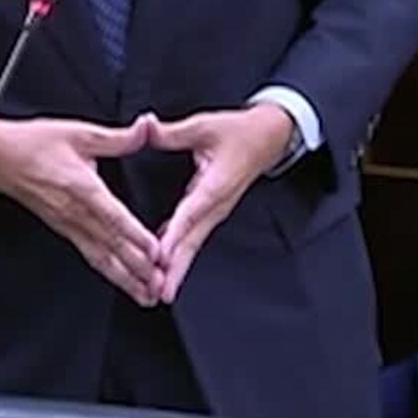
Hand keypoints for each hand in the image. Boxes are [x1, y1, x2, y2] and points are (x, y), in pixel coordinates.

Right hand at [0, 116, 163, 306]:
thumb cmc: (35, 144)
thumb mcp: (80, 132)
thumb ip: (118, 137)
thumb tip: (145, 128)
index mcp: (83, 188)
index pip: (113, 217)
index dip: (134, 235)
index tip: (154, 252)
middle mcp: (76, 212)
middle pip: (110, 245)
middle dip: (136, 269)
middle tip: (158, 286)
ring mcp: (68, 225)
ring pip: (100, 257)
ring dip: (124, 278)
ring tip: (145, 295)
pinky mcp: (64, 230)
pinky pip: (90, 255)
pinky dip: (108, 271)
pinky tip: (122, 282)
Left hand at [148, 105, 295, 302]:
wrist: (270, 137)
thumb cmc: (241, 133)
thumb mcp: (205, 125)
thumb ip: (172, 132)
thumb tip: (146, 127)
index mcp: (216, 185)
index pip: (191, 214)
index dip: (174, 235)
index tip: (159, 257)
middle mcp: (216, 205)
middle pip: (192, 241)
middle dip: (175, 269)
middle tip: (158, 292)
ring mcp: (215, 211)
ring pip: (193, 244)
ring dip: (177, 268)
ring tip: (159, 291)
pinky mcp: (212, 211)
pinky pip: (193, 236)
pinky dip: (179, 254)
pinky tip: (163, 266)